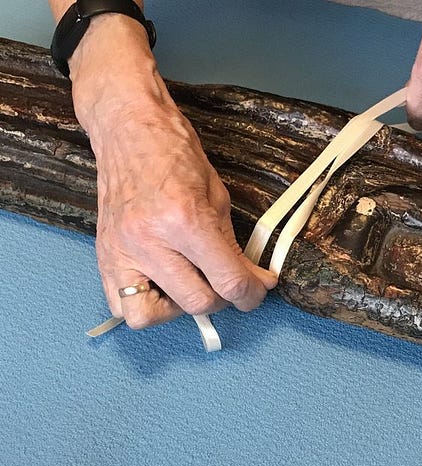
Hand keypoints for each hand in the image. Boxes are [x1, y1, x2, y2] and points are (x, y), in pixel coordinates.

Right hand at [70, 15, 275, 328]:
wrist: (129, 131)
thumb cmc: (177, 157)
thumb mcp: (218, 198)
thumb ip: (233, 246)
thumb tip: (253, 281)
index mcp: (186, 221)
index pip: (228, 282)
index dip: (252, 294)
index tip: (258, 291)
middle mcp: (149, 242)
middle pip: (196, 304)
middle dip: (222, 299)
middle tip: (226, 282)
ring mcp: (120, 252)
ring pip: (153, 317)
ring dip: (179, 309)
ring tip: (189, 285)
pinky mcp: (103, 257)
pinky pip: (121, 308)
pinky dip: (146, 307)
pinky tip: (162, 286)